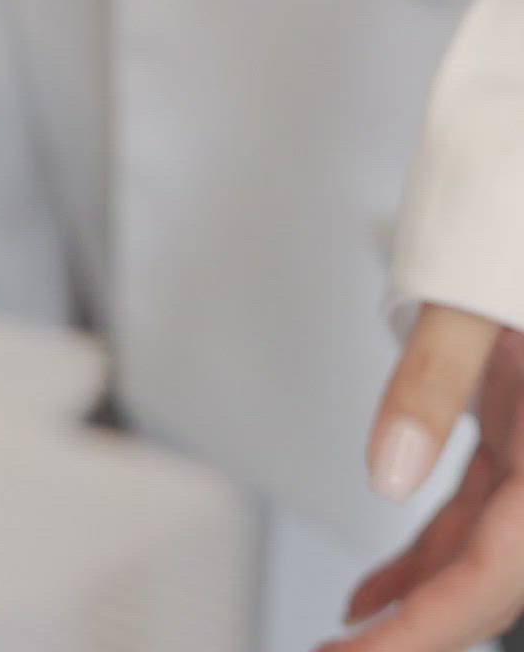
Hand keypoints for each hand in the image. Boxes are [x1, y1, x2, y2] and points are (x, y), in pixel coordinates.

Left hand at [316, 305, 523, 651]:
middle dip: (415, 633)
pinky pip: (471, 520)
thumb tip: (390, 468)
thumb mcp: (470, 297)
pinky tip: (375, 594)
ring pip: (481, 558)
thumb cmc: (506, 239)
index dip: (426, 628)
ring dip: (414, 608)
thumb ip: (435, 373)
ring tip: (345, 644)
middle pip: (493, 582)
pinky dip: (423, 560)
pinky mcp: (516, 436)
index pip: (498, 572)